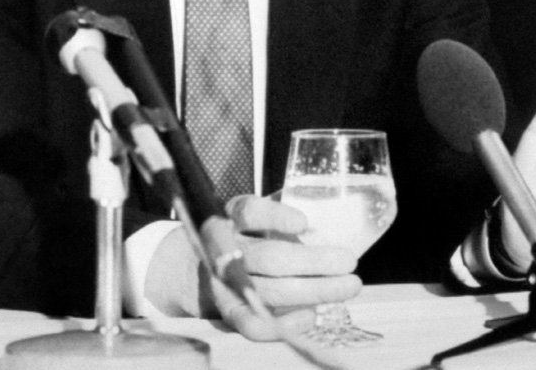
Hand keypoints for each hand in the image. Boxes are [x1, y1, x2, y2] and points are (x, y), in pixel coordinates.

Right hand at [143, 194, 360, 341]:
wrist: (185, 268)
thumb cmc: (234, 235)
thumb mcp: (247, 214)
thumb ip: (277, 214)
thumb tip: (320, 218)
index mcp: (230, 216)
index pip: (250, 212)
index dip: (277, 216)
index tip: (305, 222)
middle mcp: (224, 248)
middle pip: (270, 256)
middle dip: (314, 261)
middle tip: (349, 260)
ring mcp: (223, 284)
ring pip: (270, 291)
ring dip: (314, 291)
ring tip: (349, 286)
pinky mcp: (226, 312)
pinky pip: (253, 324)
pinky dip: (283, 324)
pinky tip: (311, 316)